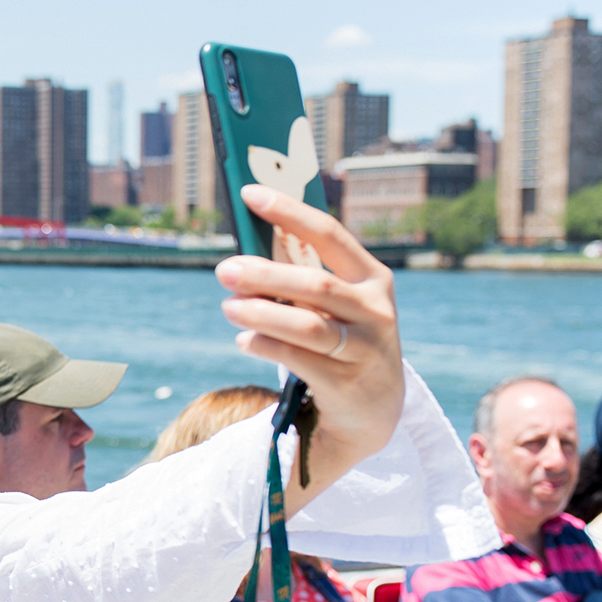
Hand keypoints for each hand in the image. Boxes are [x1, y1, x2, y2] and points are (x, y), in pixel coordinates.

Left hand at [215, 186, 402, 483]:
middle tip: (225, 269)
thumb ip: (304, 277)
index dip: (290, 212)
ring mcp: (365, 349)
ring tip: (228, 307)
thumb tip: (246, 251)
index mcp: (373, 278)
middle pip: (315, 284)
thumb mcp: (337, 305)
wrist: (376, 408)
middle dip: (265, 275)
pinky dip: (266, 346)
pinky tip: (244, 340)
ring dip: (261, 313)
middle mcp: (375, 311)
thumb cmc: (343, 338)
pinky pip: (298, 359)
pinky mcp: (346, 383)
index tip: (251, 193)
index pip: (330, 235)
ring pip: (307, 325)